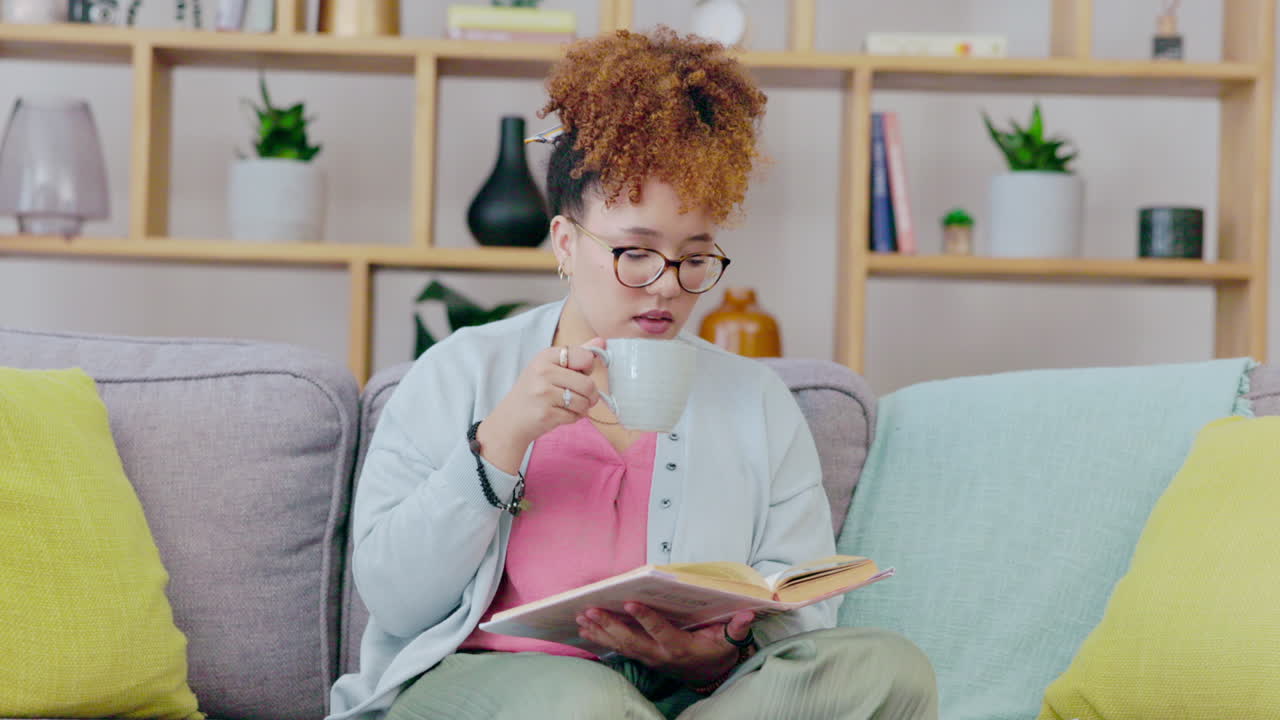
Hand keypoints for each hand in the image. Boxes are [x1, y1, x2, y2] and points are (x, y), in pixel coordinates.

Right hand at [476, 338, 605, 472]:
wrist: (510, 419)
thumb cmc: (535, 390)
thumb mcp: (550, 367)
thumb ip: (577, 354)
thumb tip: (602, 341)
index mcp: (546, 356)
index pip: (585, 357)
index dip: (587, 368)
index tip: (577, 374)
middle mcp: (543, 372)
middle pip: (588, 384)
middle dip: (590, 395)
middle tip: (579, 397)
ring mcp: (544, 393)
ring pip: (584, 402)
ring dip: (582, 408)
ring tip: (568, 406)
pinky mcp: (546, 413)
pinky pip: (575, 416)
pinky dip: (573, 418)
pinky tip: (560, 414)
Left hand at [576, 603, 754, 687]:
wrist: (709, 675)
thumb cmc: (717, 652)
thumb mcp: (729, 642)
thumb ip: (736, 629)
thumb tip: (747, 614)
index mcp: (681, 647)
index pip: (660, 631)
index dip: (645, 618)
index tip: (630, 603)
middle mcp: (660, 655)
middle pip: (631, 641)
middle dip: (609, 625)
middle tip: (590, 610)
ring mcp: (649, 658)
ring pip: (620, 646)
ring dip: (599, 631)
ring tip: (581, 617)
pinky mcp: (642, 658)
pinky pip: (618, 649)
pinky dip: (600, 639)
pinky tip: (585, 628)